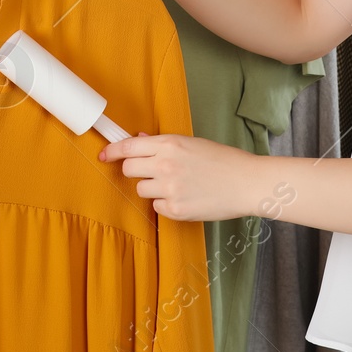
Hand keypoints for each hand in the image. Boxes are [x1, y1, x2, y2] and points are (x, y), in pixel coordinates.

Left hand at [99, 132, 257, 221]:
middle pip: (129, 169)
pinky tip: (185, 196)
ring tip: (176, 185)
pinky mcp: (175, 210)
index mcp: (169, 144)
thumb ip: (163, 144)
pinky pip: (157, 206)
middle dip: (135, 170)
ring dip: (152, 188)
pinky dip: (166, 203)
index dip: (112, 151)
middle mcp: (165, 165)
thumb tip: (139, 141)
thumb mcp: (191, 143)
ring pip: (141, 189)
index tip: (104, 155)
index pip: (128, 147)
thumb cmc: (223, 160)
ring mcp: (169, 189)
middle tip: (150, 172)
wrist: (246, 182)